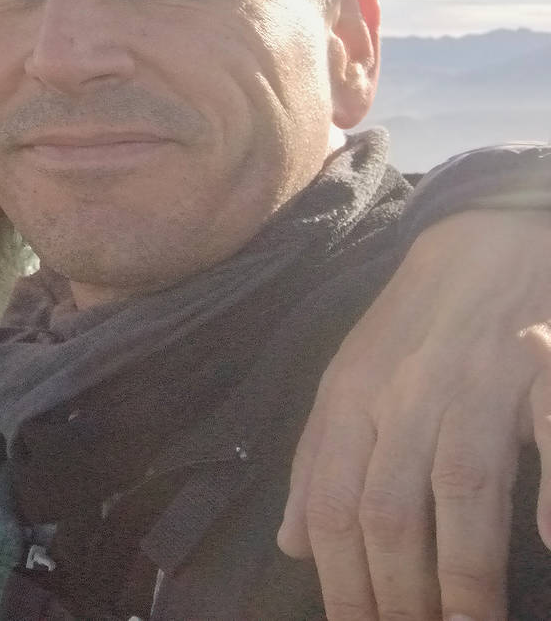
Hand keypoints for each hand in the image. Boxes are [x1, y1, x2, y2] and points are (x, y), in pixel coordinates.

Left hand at [279, 210, 550, 620]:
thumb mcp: (351, 379)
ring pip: (462, 490)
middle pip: (392, 511)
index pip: (334, 505)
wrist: (492, 232)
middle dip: (402, 598)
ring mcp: (481, 377)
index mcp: (352, 395)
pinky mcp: (547, 364)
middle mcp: (408, 390)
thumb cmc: (421, 323)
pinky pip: (550, 436)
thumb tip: (291, 544)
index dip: (344, 583)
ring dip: (468, 579)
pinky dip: (550, 496)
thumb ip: (318, 459)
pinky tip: (550, 544)